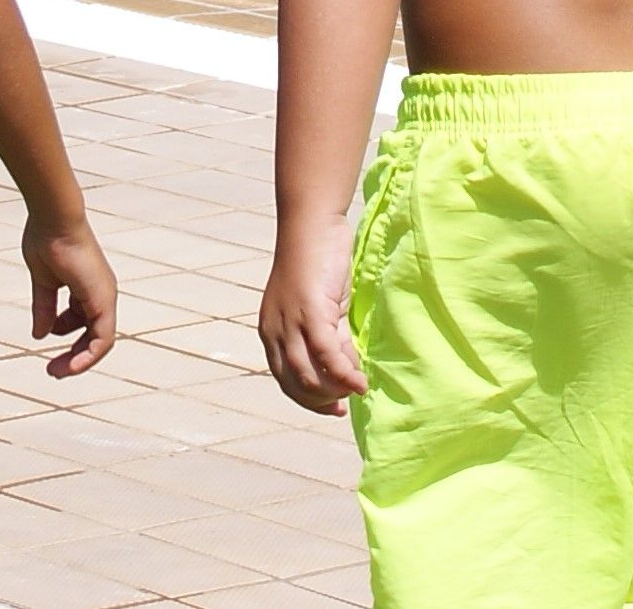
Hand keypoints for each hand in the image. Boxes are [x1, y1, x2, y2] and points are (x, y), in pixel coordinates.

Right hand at [24, 218, 118, 377]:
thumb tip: (41, 334)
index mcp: (87, 287)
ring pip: (100, 341)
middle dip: (73, 355)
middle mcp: (101, 293)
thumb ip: (45, 307)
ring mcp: (105, 296)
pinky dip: (89, 355)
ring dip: (79, 360)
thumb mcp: (43, 282)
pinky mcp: (103, 300)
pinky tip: (72, 366)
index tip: (46, 347)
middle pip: (93, 335)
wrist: (54, 219)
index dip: (66, 337)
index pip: (83, 322)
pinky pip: (103, 338)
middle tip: (53, 371)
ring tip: (57, 371)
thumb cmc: (47, 240)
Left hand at [258, 225, 365, 414]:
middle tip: (347, 401)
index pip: (285, 380)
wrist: (312, 224)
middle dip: (323, 400)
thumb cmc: (318, 261)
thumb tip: (346, 369)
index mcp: (271, 331)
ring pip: (309, 375)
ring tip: (357, 390)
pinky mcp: (309, 312)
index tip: (335, 408)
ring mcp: (290, 322)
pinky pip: (327, 355)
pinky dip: (345, 374)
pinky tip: (361, 383)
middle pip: (296, 383)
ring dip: (335, 390)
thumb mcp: (321, 308)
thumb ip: (330, 337)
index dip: (310, 400)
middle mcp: (274, 331)